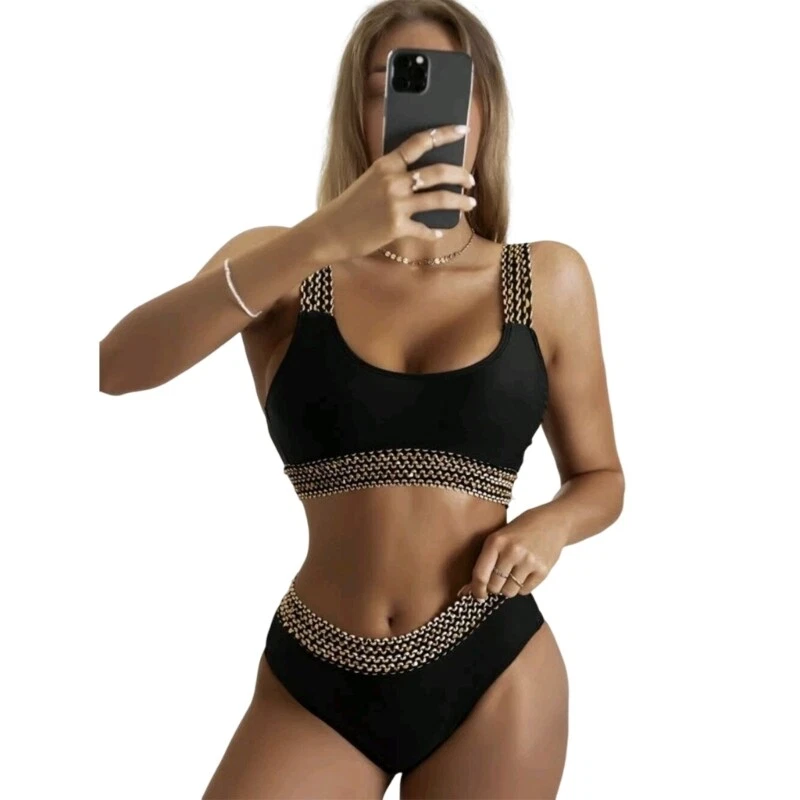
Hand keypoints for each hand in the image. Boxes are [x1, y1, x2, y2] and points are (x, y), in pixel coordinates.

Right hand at [310, 124, 476, 261]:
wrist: (330, 231)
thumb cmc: (351, 206)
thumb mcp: (370, 180)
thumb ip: (394, 174)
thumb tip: (426, 176)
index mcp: (386, 164)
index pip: (420, 142)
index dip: (444, 134)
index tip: (463, 130)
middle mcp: (393, 181)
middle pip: (437, 171)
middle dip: (460, 175)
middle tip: (471, 180)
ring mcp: (395, 204)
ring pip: (439, 199)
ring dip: (459, 202)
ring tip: (470, 203)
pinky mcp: (396, 227)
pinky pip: (424, 229)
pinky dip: (433, 232)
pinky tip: (438, 232)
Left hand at [456, 508, 568, 600]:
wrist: (553, 522)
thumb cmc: (520, 531)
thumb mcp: (499, 537)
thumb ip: (486, 560)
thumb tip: (467, 590)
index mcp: (496, 541)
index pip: (480, 574)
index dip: (476, 590)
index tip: (477, 595)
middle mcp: (512, 551)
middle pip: (495, 587)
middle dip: (495, 587)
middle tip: (499, 579)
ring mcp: (529, 561)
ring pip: (510, 592)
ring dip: (509, 588)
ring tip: (513, 574)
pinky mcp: (543, 570)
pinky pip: (525, 591)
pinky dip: (523, 586)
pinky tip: (526, 572)